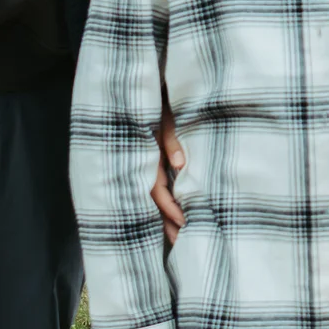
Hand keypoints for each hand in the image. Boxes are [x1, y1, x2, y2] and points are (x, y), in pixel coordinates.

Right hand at [150, 106, 185, 243]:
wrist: (146, 86)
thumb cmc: (163, 100)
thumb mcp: (168, 115)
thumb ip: (172, 139)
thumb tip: (180, 164)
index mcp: (146, 153)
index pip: (156, 188)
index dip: (170, 207)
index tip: (185, 222)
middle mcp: (142, 162)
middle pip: (153, 199)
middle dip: (167, 221)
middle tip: (181, 242)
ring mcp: (145, 163)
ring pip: (154, 196)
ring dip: (166, 216)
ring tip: (178, 237)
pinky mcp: (152, 160)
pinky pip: (156, 186)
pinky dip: (166, 202)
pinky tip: (174, 215)